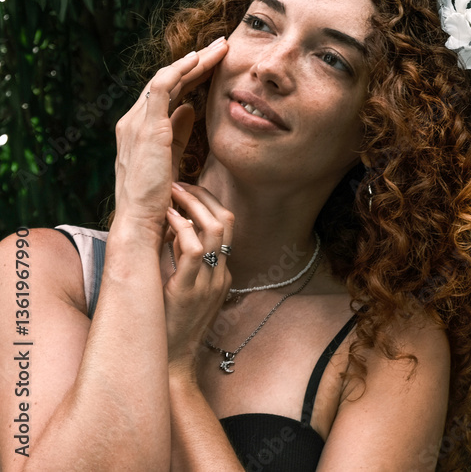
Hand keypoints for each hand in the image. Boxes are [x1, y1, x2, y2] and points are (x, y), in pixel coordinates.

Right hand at [113, 38, 228, 234]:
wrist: (142, 220)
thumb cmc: (158, 197)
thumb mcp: (171, 157)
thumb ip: (178, 132)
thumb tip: (191, 108)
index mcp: (140, 128)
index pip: (167, 91)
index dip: (191, 74)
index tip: (215, 61)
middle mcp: (133, 120)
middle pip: (167, 79)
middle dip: (196, 60)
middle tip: (221, 45)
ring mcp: (136, 122)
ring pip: (166, 78)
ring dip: (194, 60)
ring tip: (219, 47)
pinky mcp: (146, 126)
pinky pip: (161, 87)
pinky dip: (179, 70)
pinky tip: (198, 60)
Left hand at [163, 182, 232, 376]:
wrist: (170, 365)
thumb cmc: (170, 327)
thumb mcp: (184, 289)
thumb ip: (182, 262)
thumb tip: (169, 228)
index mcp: (222, 272)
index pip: (227, 225)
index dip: (208, 202)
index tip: (186, 190)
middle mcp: (221, 274)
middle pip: (226, 221)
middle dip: (202, 196)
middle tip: (177, 185)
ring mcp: (208, 283)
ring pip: (214, 229)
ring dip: (191, 205)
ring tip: (170, 196)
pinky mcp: (188, 291)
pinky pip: (193, 251)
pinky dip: (180, 228)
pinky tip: (165, 220)